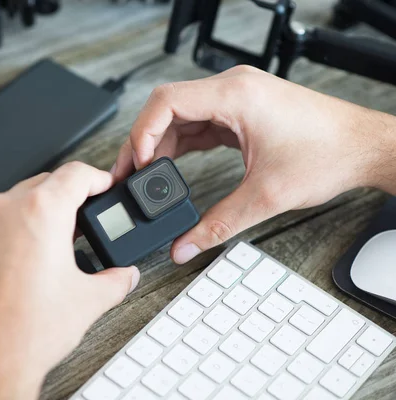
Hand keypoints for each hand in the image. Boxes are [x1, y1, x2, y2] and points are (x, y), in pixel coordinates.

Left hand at [0, 162, 139, 399]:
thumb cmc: (23, 332)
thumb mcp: (87, 301)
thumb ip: (115, 280)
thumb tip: (123, 275)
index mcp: (41, 212)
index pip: (76, 173)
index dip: (99, 177)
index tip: (106, 187)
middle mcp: (7, 210)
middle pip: (47, 181)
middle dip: (72, 195)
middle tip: (89, 217)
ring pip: (20, 199)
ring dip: (44, 210)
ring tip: (63, 239)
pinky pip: (0, 221)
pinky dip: (20, 227)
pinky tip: (33, 256)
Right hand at [113, 65, 395, 263]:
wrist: (364, 148)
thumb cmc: (329, 155)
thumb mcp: (265, 197)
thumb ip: (217, 225)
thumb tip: (184, 246)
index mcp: (235, 95)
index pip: (166, 102)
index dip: (142, 133)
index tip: (138, 166)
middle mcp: (232, 90)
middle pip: (166, 108)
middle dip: (144, 143)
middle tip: (130, 177)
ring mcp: (236, 99)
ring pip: (179, 116)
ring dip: (161, 146)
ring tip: (147, 178)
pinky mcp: (241, 112)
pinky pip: (198, 123)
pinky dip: (181, 146)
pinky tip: (172, 169)